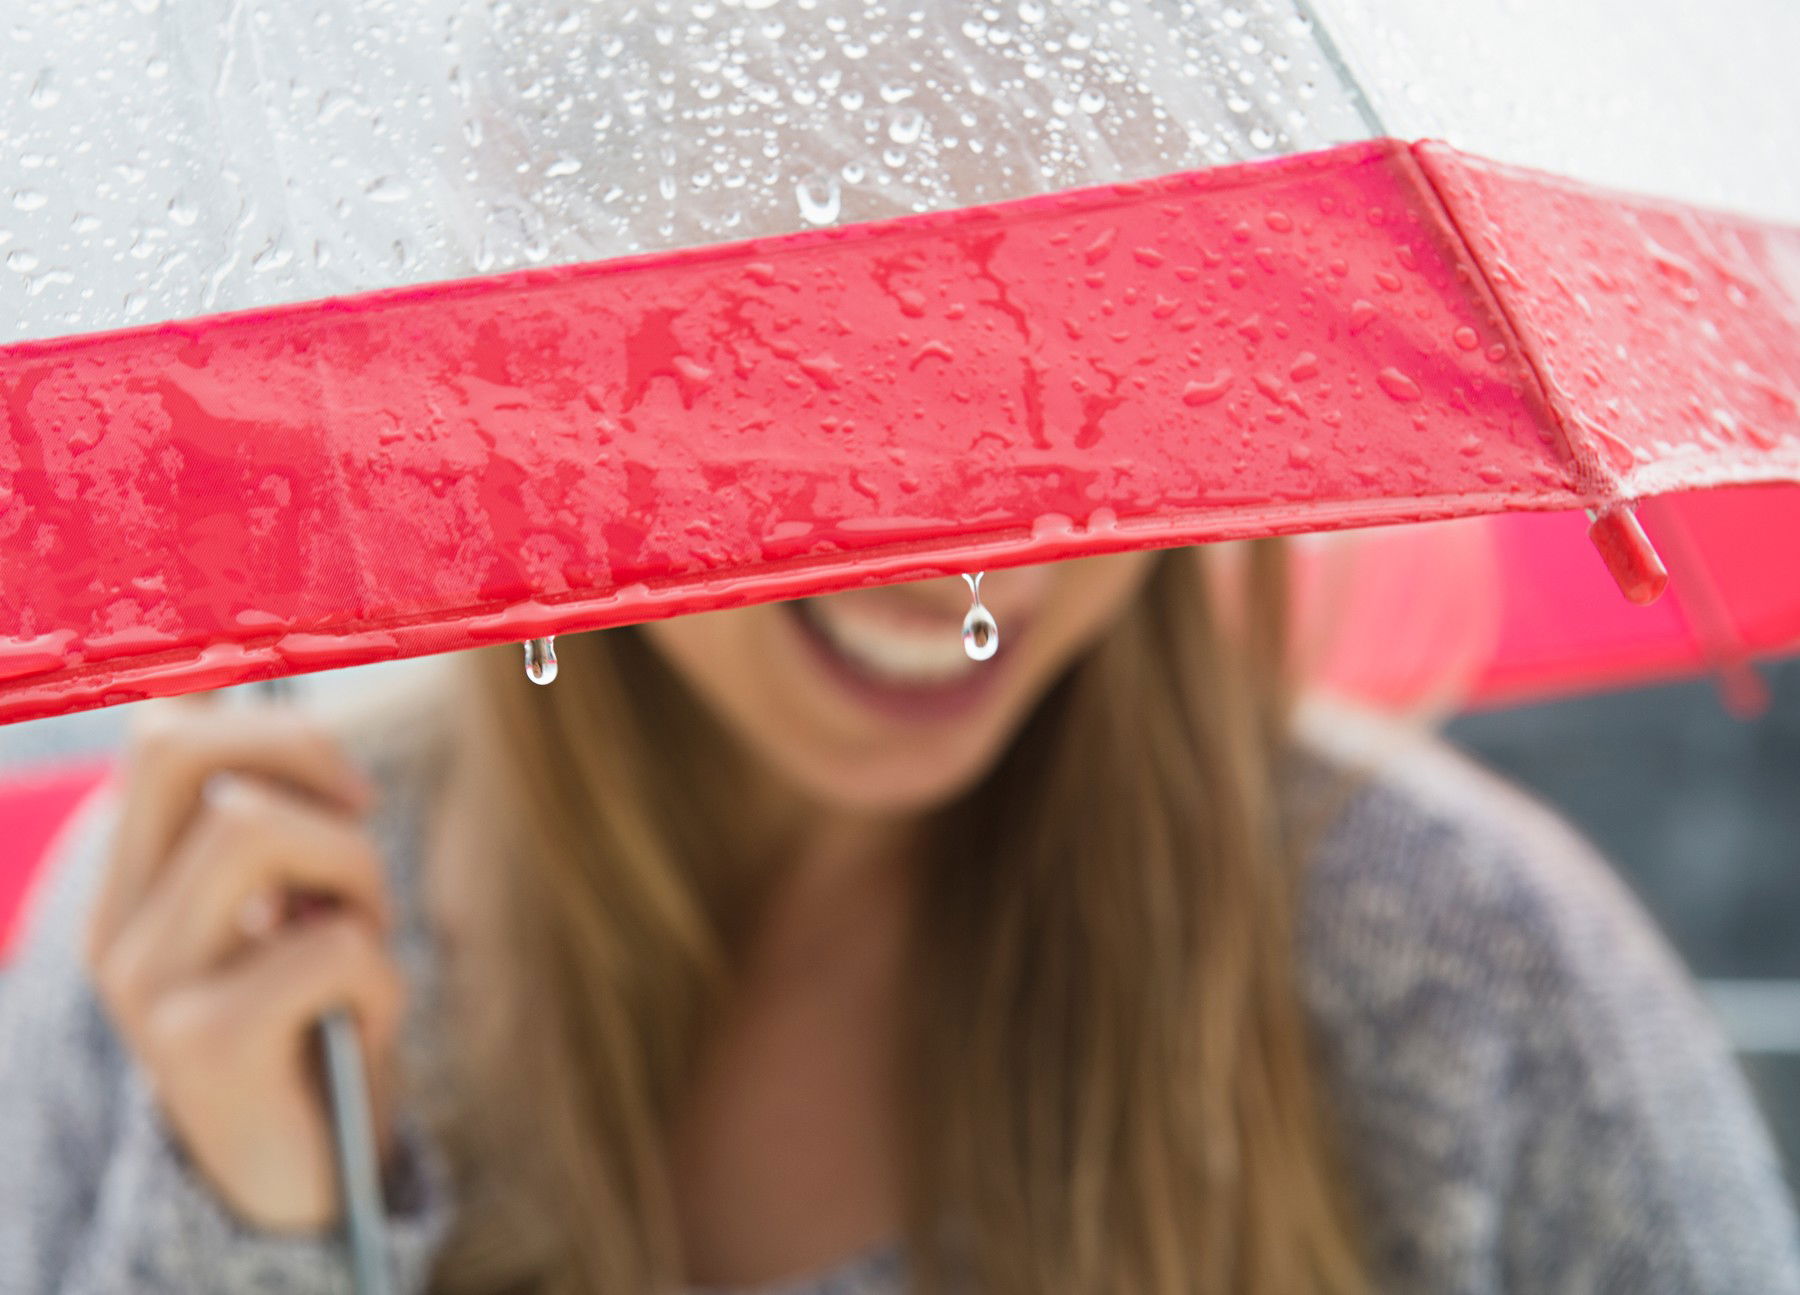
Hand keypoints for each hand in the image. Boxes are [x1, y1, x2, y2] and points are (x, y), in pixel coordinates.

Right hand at [84, 693, 401, 1232]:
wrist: (303, 1182)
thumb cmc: (318, 1028)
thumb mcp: (300, 917)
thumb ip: (285, 830)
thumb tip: (282, 706)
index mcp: (142, 883)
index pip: (154, 736)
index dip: (225, 682)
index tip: (301, 689)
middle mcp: (120, 927)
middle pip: (179, 752)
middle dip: (300, 756)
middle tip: (361, 814)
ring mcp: (147, 985)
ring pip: (256, 830)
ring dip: (353, 872)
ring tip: (362, 939)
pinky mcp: (200, 1045)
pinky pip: (328, 945)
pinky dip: (379, 974)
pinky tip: (363, 1023)